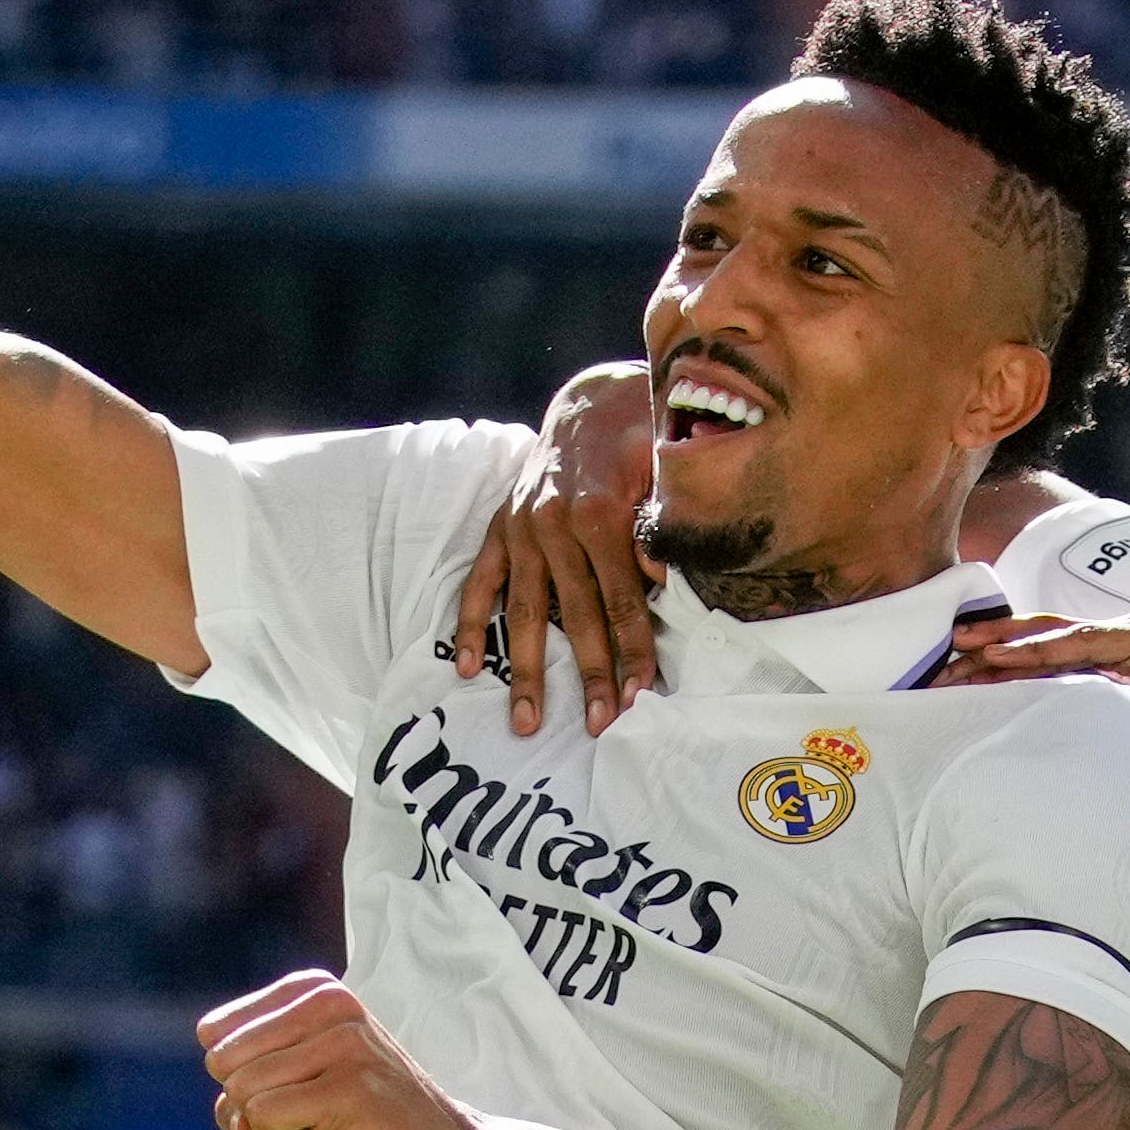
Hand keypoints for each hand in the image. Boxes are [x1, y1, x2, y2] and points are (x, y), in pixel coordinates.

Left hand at [200, 970, 494, 1129]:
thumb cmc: (368, 1124)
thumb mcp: (300, 1087)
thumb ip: (249, 1082)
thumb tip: (230, 1111)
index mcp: (317, 991)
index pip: (215, 1031)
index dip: (236, 1076)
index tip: (283, 1092)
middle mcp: (330, 1005)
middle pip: (222, 1060)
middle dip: (247, 1104)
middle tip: (300, 1116)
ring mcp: (344, 1044)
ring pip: (241, 1090)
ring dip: (267, 1128)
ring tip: (319, 1127)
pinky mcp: (350, 1088)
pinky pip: (264, 1115)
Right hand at [452, 361, 660, 736]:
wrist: (589, 403)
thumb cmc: (638, 442)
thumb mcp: (661, 470)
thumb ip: (660, 525)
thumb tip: (660, 578)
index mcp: (599, 515)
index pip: (622, 601)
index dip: (634, 651)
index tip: (643, 696)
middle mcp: (553, 526)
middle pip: (576, 616)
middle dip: (589, 675)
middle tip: (599, 725)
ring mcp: (521, 530)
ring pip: (525, 611)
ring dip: (525, 670)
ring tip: (526, 721)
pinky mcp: (499, 529)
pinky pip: (480, 582)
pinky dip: (472, 624)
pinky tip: (468, 668)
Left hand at [933, 612, 1129, 755]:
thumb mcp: (1106, 728)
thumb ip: (1072, 707)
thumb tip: (1011, 708)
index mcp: (1123, 653)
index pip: (1056, 645)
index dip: (1007, 650)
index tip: (960, 661)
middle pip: (1055, 633)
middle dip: (1000, 639)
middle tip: (951, 646)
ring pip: (1067, 634)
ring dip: (1013, 642)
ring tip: (970, 648)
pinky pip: (1091, 644)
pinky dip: (1046, 650)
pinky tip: (1008, 656)